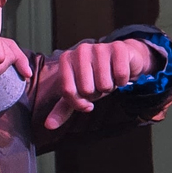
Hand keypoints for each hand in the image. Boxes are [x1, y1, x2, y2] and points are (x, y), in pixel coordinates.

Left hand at [41, 39, 156, 129]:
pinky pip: (120, 75)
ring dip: (109, 87)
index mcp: (65, 60)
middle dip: (96, 94)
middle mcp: (80, 51)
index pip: (68, 92)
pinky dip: (122, 81)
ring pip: (104, 84)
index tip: (86, 102)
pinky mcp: (118, 47)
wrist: (120, 60)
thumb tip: (49, 125)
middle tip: (98, 85)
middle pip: (86, 89)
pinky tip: (119, 74)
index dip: (79, 103)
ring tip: (108, 78)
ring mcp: (99, 47)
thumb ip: (62, 109)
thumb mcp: (78, 93)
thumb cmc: (95, 77)